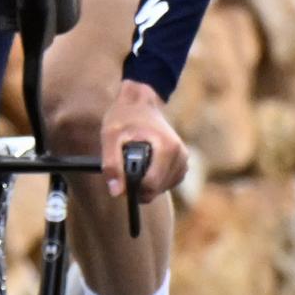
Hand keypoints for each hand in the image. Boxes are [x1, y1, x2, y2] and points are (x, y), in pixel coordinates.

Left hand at [101, 80, 187, 201]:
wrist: (140, 103)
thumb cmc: (124, 116)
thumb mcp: (110, 136)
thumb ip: (111, 163)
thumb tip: (117, 191)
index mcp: (168, 148)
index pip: (151, 184)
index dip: (132, 187)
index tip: (119, 179)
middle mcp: (181, 156)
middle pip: (157, 188)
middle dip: (137, 185)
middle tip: (122, 170)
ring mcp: (183, 161)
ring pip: (161, 188)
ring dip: (144, 183)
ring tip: (132, 162)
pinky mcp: (181, 164)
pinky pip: (166, 183)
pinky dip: (152, 180)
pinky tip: (141, 166)